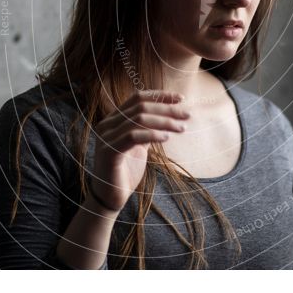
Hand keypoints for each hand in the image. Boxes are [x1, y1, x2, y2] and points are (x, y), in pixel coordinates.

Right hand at [90, 90, 188, 211]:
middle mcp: (107, 124)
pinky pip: (133, 136)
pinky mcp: (109, 151)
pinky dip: (152, 134)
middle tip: (187, 114)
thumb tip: (167, 113)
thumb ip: (147, 128)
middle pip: (141, 107)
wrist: (111, 197)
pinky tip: (166, 138)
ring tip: (181, 128)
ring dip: (164, 122)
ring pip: (139, 119)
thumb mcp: (139, 144)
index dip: (160, 95)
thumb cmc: (126, 171)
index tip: (181, 98)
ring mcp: (106, 137)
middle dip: (167, 109)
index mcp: (113, 119)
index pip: (138, 98)